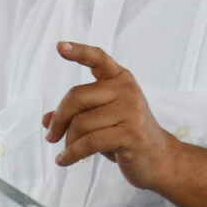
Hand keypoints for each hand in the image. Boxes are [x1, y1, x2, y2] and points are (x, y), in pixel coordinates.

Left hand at [42, 41, 177, 190]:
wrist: (160, 159)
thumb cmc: (127, 135)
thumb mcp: (102, 119)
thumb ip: (77, 114)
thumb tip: (46, 120)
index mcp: (120, 79)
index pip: (98, 58)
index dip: (78, 51)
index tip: (59, 47)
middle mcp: (126, 90)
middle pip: (77, 97)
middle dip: (59, 119)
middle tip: (51, 136)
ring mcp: (131, 111)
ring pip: (81, 123)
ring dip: (68, 141)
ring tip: (67, 151)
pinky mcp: (131, 133)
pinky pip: (90, 142)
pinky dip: (72, 153)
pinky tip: (64, 160)